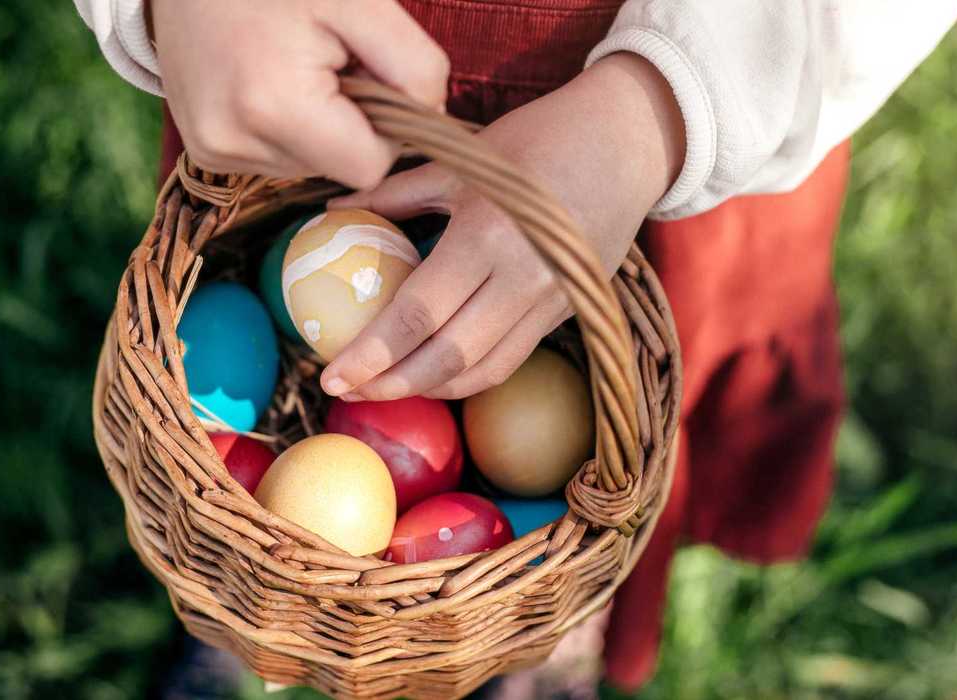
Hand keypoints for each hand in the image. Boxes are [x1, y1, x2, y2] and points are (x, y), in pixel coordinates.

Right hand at [150, 0, 448, 188]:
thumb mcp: (359, 2)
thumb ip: (413, 65)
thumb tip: (431, 119)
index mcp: (273, 107)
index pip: (369, 166)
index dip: (385, 127)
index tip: (368, 75)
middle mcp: (234, 143)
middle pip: (338, 170)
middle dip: (348, 122)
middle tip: (326, 61)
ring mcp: (214, 153)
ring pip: (309, 167)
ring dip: (316, 124)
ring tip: (290, 65)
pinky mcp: (205, 153)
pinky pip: (276, 160)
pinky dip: (285, 128)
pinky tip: (268, 83)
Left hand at [320, 54, 684, 400]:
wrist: (627, 142)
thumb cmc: (535, 141)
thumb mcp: (460, 161)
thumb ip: (395, 193)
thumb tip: (331, 212)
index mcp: (486, 235)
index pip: (417, 315)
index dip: (371, 355)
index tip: (330, 376)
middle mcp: (523, 278)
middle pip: (448, 358)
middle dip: (391, 385)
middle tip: (345, 391)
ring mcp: (552, 300)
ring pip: (483, 371)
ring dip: (429, 390)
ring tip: (382, 389)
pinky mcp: (569, 311)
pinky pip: (510, 358)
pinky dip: (467, 375)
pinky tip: (432, 373)